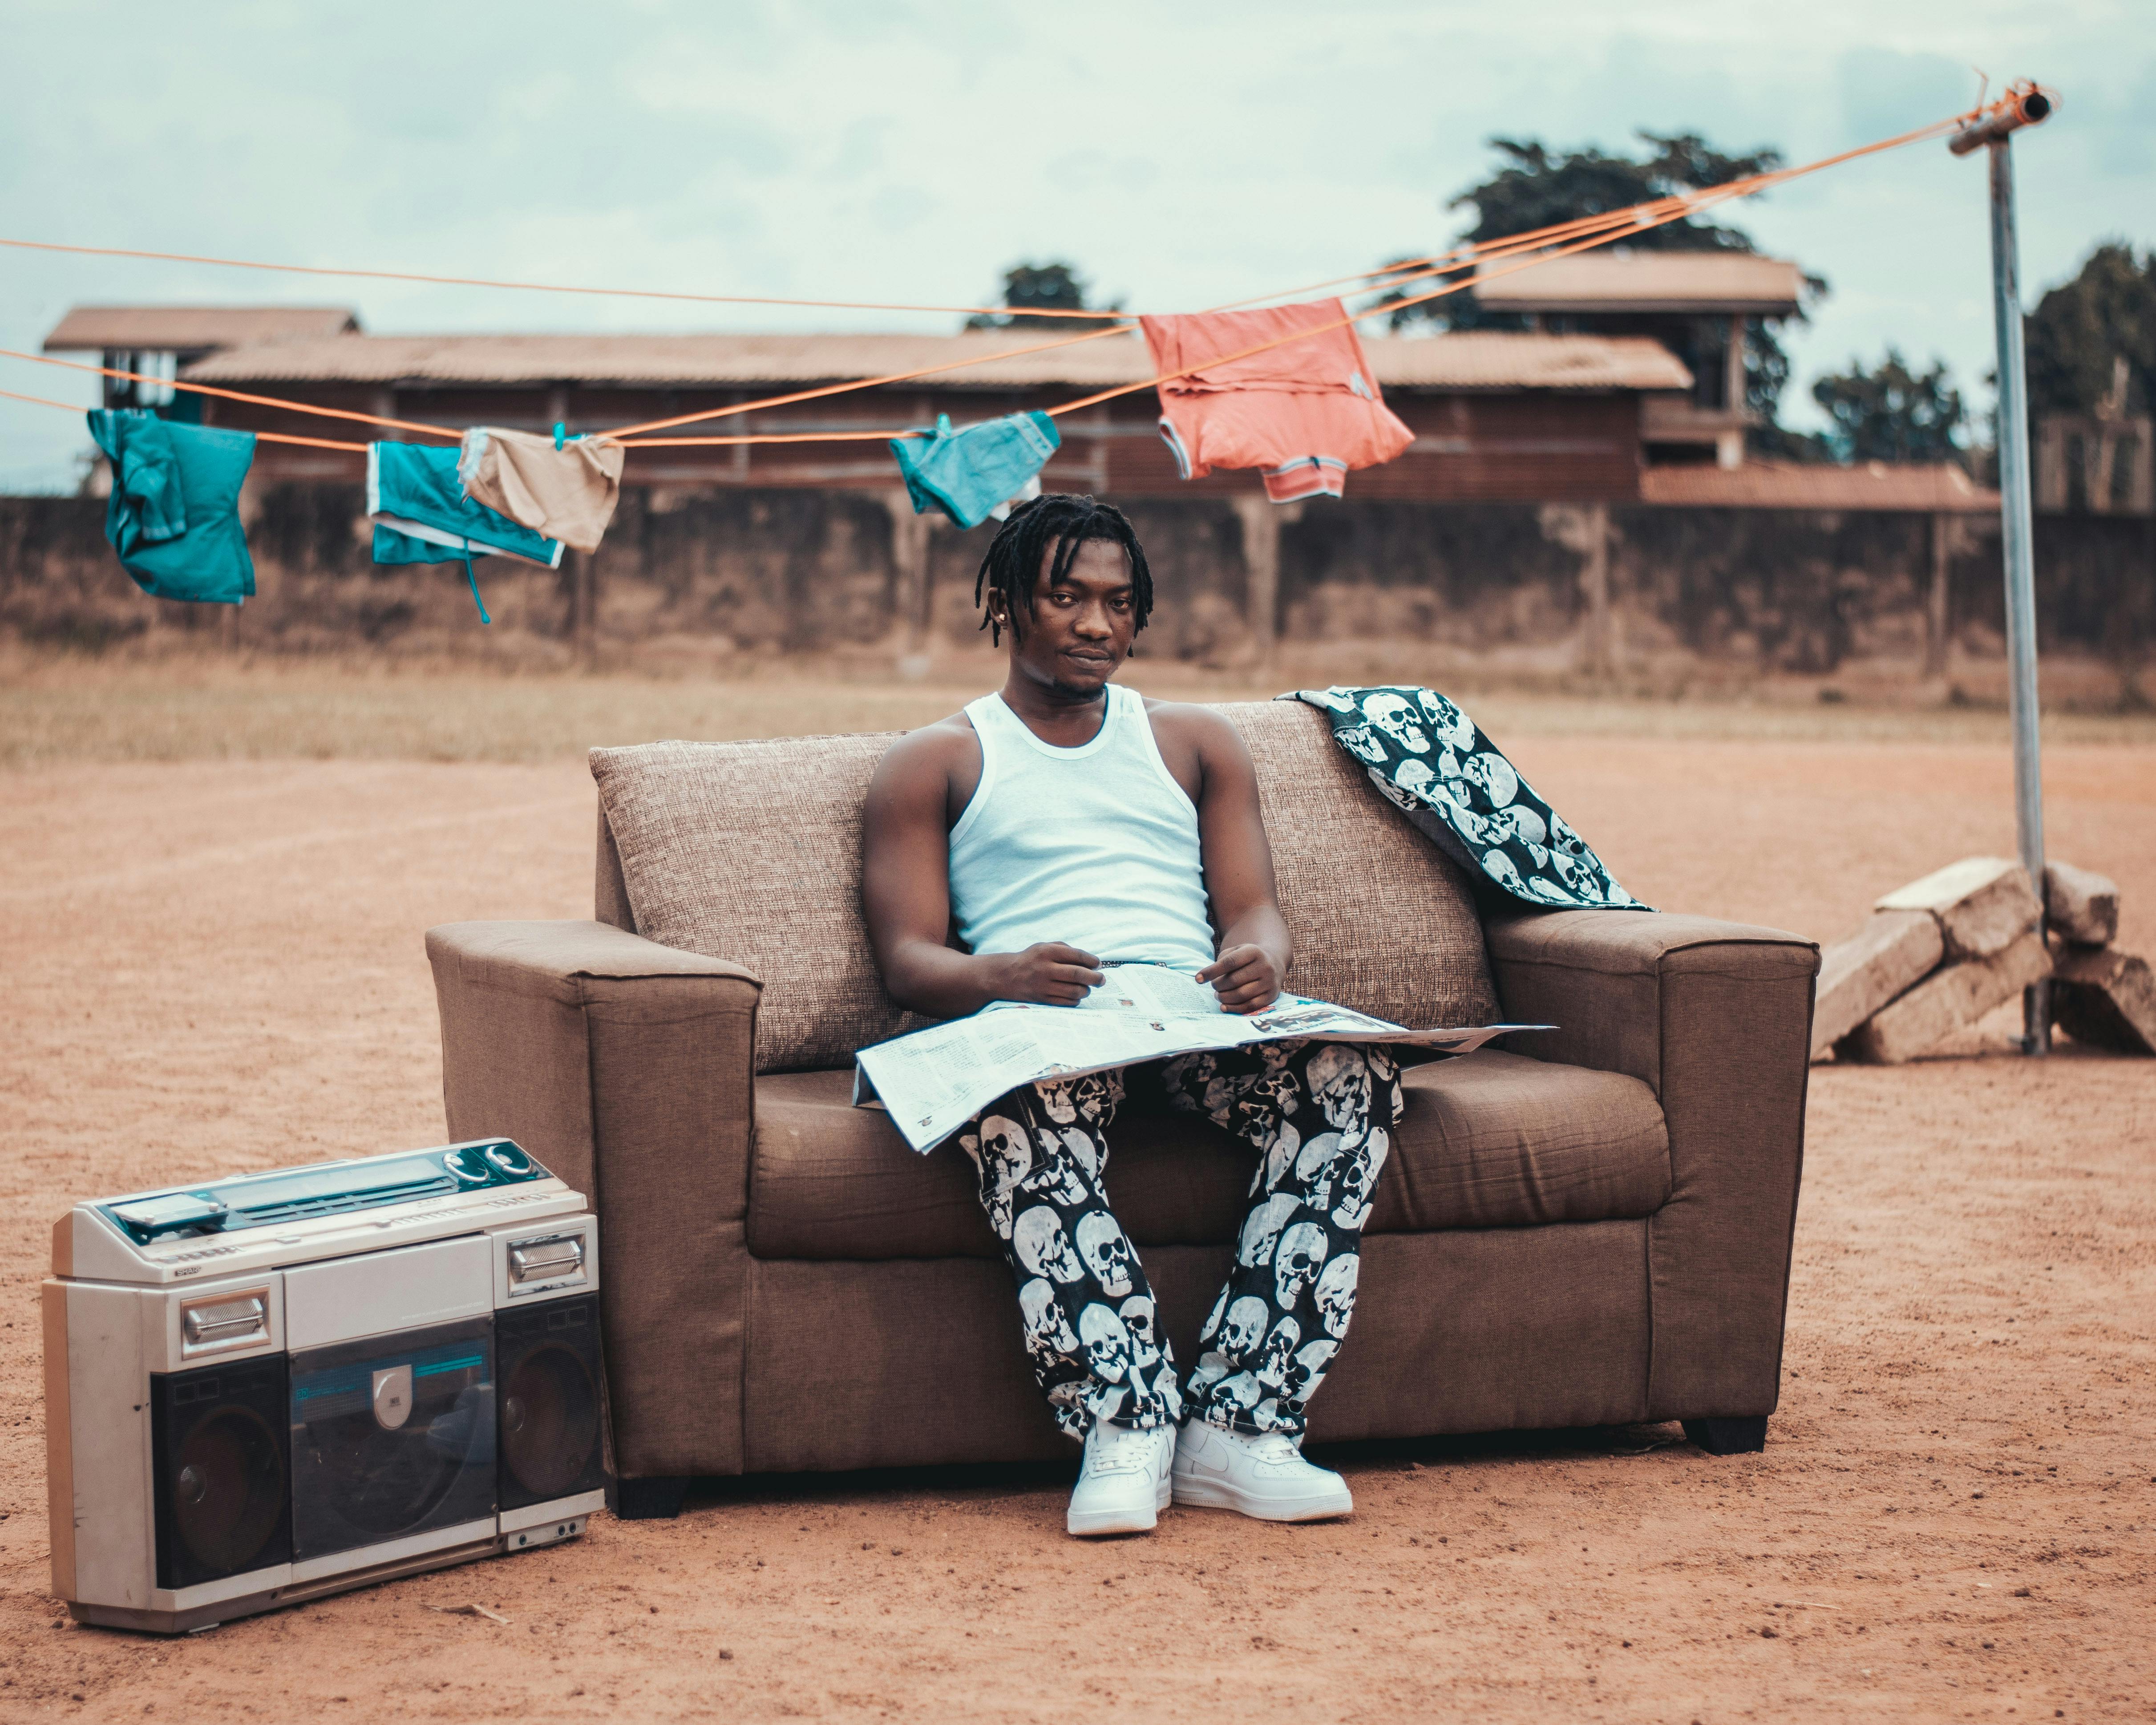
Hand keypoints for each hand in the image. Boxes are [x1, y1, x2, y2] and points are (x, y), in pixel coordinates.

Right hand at [987, 942, 1104, 1005]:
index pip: (1077, 955)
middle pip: (1078, 974)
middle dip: (1095, 978)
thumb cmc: (1031, 959)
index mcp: (1047, 952)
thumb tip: (1091, 962)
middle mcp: (1045, 968)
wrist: (1005, 976)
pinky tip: (1076, 995)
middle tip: (1102, 979)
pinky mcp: (1042, 999)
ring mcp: (1043, 986)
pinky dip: (1076, 1000)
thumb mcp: (1044, 946)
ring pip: (1074, 991)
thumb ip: (1066, 950)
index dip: (1092, 961)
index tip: (1098, 964)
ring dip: (1086, 990)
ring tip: (1088, 988)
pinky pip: (1066, 1002)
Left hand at [1198, 944, 1280, 1014]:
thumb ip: (1221, 961)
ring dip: (1224, 998)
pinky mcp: (1271, 996)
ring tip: (1218, 995)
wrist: (1273, 964)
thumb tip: (1203, 978)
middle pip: (1234, 980)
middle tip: (1214, 986)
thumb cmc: (1247, 959)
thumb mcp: (1236, 952)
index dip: (1212, 971)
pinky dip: (1234, 1009)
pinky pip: (1250, 1006)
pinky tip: (1224, 1006)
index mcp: (1253, 951)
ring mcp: (1269, 982)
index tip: (1198, 979)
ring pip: (1241, 995)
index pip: (1229, 962)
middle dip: (1218, 985)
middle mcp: (1264, 966)